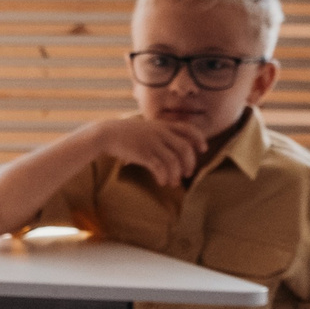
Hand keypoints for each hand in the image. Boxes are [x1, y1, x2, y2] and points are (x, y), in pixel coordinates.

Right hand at [83, 114, 206, 189]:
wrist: (107, 134)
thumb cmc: (126, 133)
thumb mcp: (147, 127)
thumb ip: (161, 133)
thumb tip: (175, 146)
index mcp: (163, 126)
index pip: (188, 129)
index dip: (199, 139)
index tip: (203, 149)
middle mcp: (160, 133)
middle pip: (185, 148)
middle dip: (189, 163)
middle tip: (187, 173)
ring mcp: (152, 143)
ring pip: (173, 161)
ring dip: (176, 174)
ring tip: (173, 182)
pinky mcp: (143, 154)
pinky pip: (159, 168)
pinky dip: (163, 177)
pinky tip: (161, 182)